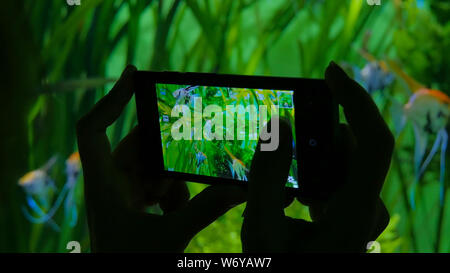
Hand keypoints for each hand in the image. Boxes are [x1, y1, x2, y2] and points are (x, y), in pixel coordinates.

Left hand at [76, 66, 244, 251]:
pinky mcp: (136, 206)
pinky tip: (175, 214)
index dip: (110, 100)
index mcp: (103, 186)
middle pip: (135, 147)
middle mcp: (110, 184)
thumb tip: (239, 189)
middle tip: (188, 150)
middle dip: (164, 152)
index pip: (93, 130)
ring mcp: (123, 195)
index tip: (134, 74)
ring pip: (151, 167)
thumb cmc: (129, 265)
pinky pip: (157, 186)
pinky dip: (172, 195)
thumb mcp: (169, 238)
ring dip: (171, 180)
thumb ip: (205, 211)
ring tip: (177, 203)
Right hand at [241, 62, 393, 251]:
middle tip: (283, 147)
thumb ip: (266, 176)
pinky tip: (296, 197)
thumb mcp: (260, 228)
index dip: (356, 101)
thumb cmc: (277, 267)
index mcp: (354, 216)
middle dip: (316, 139)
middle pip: (352, 149)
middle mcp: (370, 212)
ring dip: (313, 160)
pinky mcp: (355, 211)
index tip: (330, 73)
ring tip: (287, 190)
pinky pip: (342, 175)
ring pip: (346, 161)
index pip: (373, 143)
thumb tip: (279, 123)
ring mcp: (365, 212)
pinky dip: (316, 173)